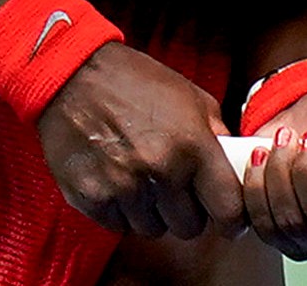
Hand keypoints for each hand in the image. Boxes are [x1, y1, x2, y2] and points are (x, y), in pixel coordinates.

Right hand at [37, 43, 245, 239]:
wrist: (72, 75)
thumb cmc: (133, 82)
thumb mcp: (189, 96)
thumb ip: (216, 134)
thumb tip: (234, 166)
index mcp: (193, 145)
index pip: (228, 209)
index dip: (232, 219)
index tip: (228, 221)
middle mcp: (161, 171)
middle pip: (190, 227)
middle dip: (187, 211)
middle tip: (175, 188)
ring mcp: (125, 188)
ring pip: (154, 229)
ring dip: (153, 212)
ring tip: (142, 178)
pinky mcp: (92, 199)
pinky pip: (119, 226)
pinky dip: (121, 210)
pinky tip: (117, 180)